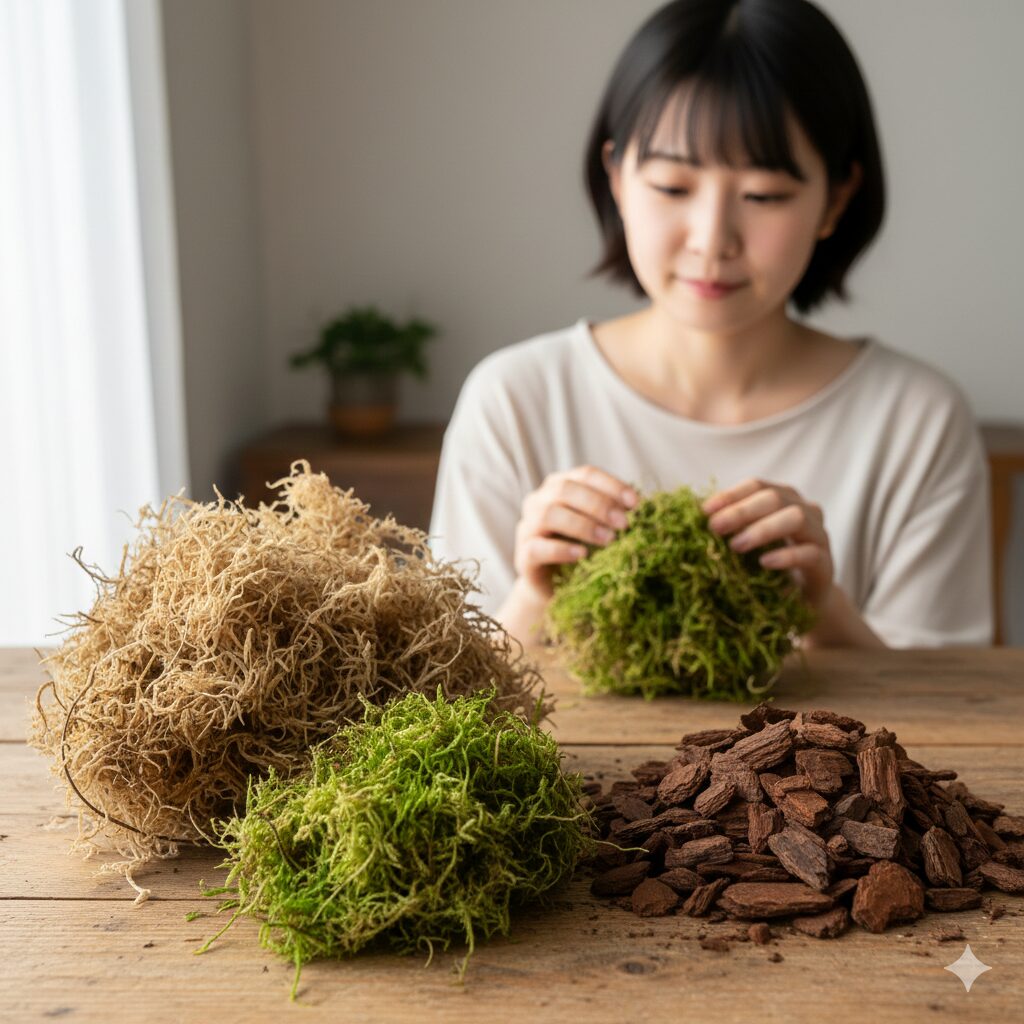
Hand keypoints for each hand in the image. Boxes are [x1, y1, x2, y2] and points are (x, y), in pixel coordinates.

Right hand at [513, 465, 638, 600]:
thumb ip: (615, 515)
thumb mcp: (601, 528)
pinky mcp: (523, 555)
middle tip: (624, 524)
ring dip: (583, 525)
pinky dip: (561, 549)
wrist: (556, 587)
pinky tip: (582, 555)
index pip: (586, 474)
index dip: (612, 485)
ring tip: (609, 540)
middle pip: (565, 489)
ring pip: (550, 514)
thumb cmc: (583, 550)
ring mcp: (528, 526)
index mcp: (560, 486)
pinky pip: (537, 547)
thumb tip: (644, 509)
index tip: (636, 503)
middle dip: (599, 505)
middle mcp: (539, 500)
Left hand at [702, 478, 834, 609]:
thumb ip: (729, 528)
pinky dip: (785, 556)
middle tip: (714, 528)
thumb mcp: (747, 542)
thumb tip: (690, 518)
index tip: (704, 510)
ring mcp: (819, 535)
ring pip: (796, 518)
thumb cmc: (768, 564)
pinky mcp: (826, 563)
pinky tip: (764, 562)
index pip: (757, 485)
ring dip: (762, 529)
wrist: (802, 600)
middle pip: (775, 498)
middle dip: (741, 511)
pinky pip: (809, 553)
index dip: (730, 495)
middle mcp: (805, 510)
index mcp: (784, 499)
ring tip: (736, 545)